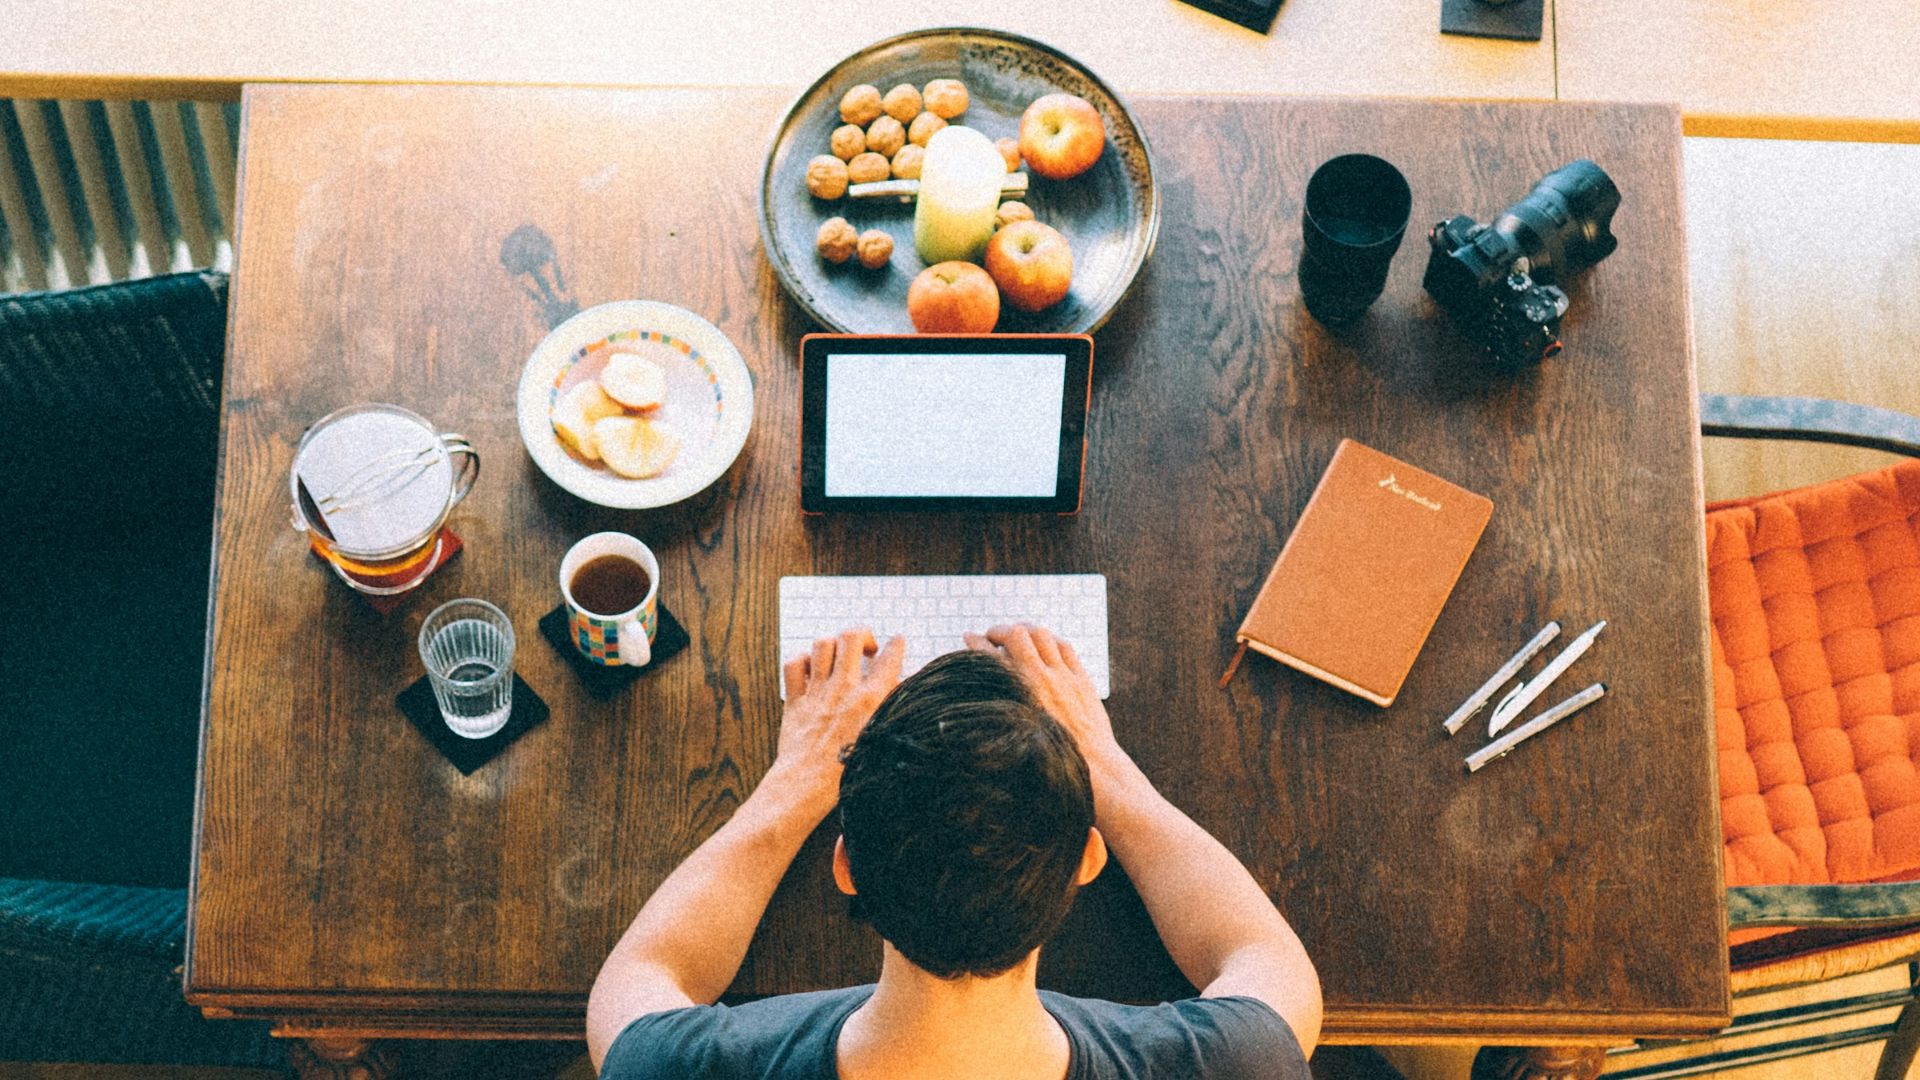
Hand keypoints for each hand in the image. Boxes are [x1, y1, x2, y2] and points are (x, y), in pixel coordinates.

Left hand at [776, 628, 905, 806]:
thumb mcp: (882, 739)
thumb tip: (901, 690)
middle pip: (852, 637)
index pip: (890, 657)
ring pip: (822, 645)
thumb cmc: (848, 772)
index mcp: (871, 699)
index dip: (896, 645)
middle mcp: (844, 689)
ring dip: (833, 645)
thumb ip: (892, 710)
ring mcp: (817, 692)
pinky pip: (794, 664)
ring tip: (838, 655)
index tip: (897, 641)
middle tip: (865, 648)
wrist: (808, 785)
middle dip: (862, 635)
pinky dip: (802, 661)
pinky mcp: (795, 700)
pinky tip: (811, 670)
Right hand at [964, 623, 1127, 774]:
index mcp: (1018, 696)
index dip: (975, 643)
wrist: (1093, 768)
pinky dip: (1052, 640)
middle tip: (993, 636)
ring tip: (1018, 634)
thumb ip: (995, 721)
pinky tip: (1047, 644)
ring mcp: (1064, 677)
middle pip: (1016, 635)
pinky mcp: (1082, 680)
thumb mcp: (1012, 744)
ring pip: (1042, 635)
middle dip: (1001, 630)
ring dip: (1026, 630)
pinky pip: (1066, 647)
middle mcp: (1040, 680)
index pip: (989, 656)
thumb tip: (973, 718)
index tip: (969, 637)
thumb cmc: (1051, 764)